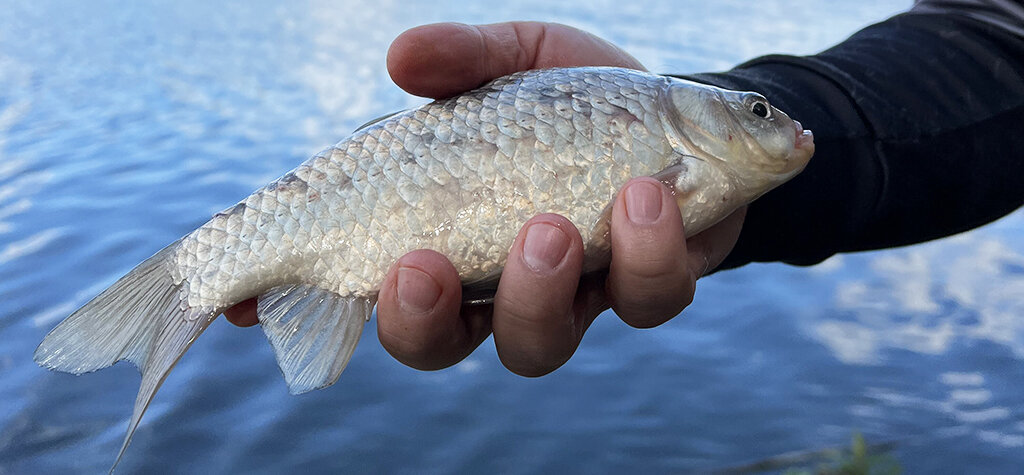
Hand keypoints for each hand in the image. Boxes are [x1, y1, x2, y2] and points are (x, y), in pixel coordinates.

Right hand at [224, 22, 745, 376]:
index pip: (359, 290)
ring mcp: (573, 295)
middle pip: (438, 346)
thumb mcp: (514, 62)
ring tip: (551, 226)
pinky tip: (647, 191)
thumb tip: (402, 62)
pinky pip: (647, 298)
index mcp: (444, 238)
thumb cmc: (577, 100)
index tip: (248, 302)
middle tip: (423, 266)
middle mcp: (497, 287)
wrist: (685, 111)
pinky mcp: (650, 284)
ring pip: (538, 345)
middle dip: (420, 321)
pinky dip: (644, 251)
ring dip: (535, 294)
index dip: (301, 306)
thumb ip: (463, 60)